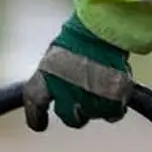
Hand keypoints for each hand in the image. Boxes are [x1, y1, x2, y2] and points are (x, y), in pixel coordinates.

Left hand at [23, 13, 132, 131]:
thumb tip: (51, 93)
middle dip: (75, 112)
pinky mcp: (113, 100)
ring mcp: (89, 99)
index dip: (36, 118)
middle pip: (69, 117)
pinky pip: (113, 113)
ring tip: (102, 83)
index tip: (40, 125)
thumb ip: (51, 79)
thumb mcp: (55, 56)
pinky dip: (115, 107)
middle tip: (82, 99)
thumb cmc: (79, 36)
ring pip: (93, 114)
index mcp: (43, 82)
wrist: (106, 26)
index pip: (34, 107)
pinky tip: (116, 93)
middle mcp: (63, 96)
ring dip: (97, 105)